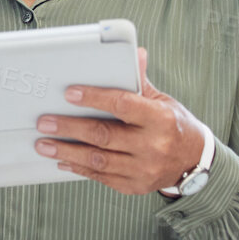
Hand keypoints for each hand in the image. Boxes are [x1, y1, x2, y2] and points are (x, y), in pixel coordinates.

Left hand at [33, 47, 209, 195]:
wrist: (194, 161)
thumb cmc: (174, 125)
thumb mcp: (162, 100)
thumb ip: (141, 81)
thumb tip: (136, 53)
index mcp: (160, 119)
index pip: (122, 105)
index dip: (94, 98)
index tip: (69, 93)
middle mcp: (153, 146)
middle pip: (103, 136)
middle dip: (69, 128)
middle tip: (45, 122)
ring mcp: (144, 169)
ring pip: (98, 161)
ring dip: (67, 152)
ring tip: (44, 144)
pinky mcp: (135, 186)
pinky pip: (102, 177)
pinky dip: (80, 168)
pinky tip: (63, 160)